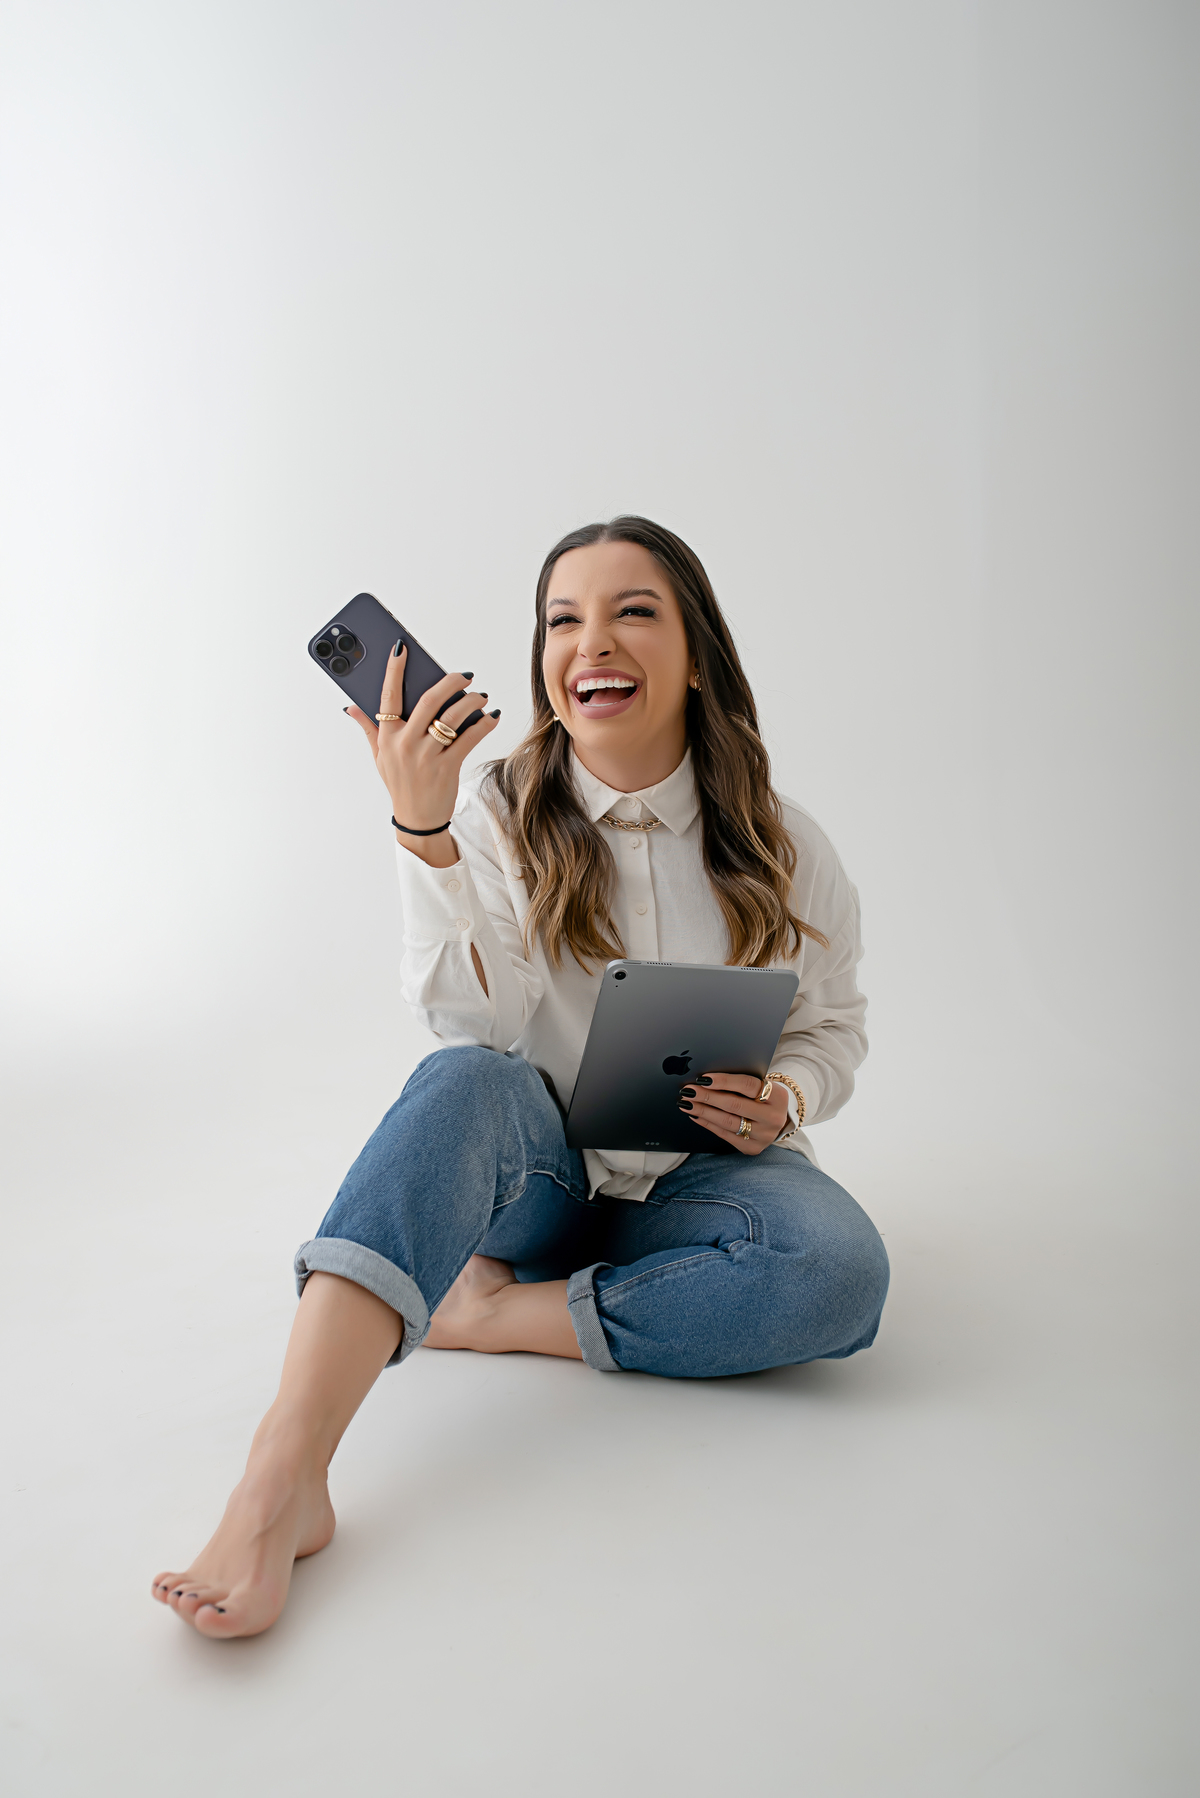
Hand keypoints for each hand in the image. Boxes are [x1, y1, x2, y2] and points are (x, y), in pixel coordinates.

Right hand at [345, 643, 498, 862]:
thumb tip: (351, 706)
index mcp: (387, 736)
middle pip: (429, 701)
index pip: (387, 695)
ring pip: (451, 717)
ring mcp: (426, 756)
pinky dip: (483, 724)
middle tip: (464, 675)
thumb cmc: (399, 784)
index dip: (393, 669)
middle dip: (450, 682)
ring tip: (480, 696)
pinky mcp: (447, 767)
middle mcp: (405, 743)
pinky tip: (490, 716)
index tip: (401, 648)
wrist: (417, 818)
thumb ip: (368, 728)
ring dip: (471, 701)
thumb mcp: (379, 757)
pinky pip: (468, 738)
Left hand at [677, 1072, 789, 1155]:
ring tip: (687, 1103)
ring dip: (703, 1111)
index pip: (748, 1085)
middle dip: (708, 1097)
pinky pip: (724, 1135)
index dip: (724, 1081)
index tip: (703, 1078)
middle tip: (689, 1091)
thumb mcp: (760, 1087)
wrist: (777, 1120)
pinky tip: (696, 1115)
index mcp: (778, 1096)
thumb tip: (706, 1080)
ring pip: (727, 1122)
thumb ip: (740, 1083)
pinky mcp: (752, 1148)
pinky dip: (708, 1124)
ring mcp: (763, 1135)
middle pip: (735, 1105)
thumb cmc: (763, 1098)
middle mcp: (773, 1117)